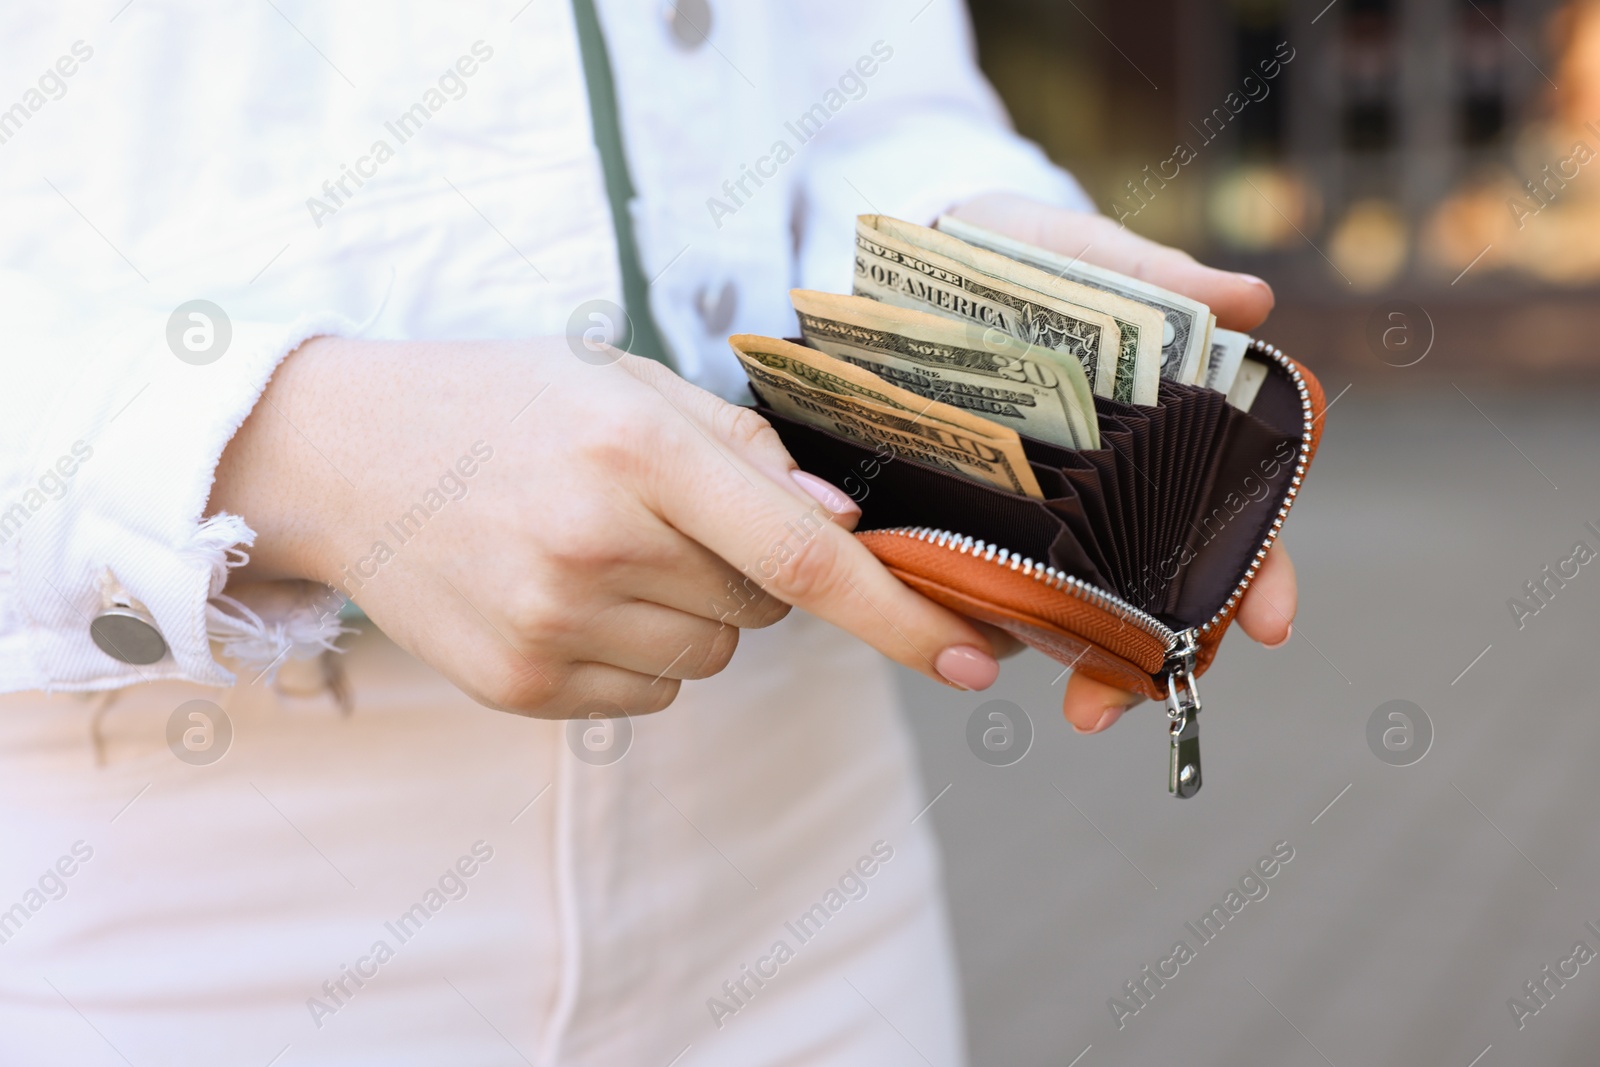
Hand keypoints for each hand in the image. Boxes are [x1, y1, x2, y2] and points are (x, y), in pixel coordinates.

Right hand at [209, 338, 1002, 716]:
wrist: (342, 455)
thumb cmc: (503, 403)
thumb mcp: (625, 382)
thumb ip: (744, 450)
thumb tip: (844, 532)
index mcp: (638, 454)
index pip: (805, 561)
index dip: (903, 617)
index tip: (977, 660)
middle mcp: (596, 547)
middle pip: (763, 611)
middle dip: (750, 571)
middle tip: (664, 514)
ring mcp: (551, 626)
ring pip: (709, 658)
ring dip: (693, 611)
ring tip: (602, 546)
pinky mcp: (519, 686)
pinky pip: (646, 693)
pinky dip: (637, 650)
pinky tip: (568, 590)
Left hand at [946, 192, 1296, 733]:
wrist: (919, 252)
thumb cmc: (1021, 251)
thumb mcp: (1079, 253)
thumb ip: (1153, 278)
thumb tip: (1251, 299)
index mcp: (1167, 427)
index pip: (1236, 513)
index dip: (1260, 571)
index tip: (1272, 625)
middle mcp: (1117, 483)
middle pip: (1161, 585)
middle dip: (1150, 652)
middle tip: (1114, 705)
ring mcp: (1048, 509)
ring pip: (1085, 602)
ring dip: (1083, 660)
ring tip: (1074, 704)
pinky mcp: (976, 515)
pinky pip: (997, 579)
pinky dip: (999, 620)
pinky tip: (986, 651)